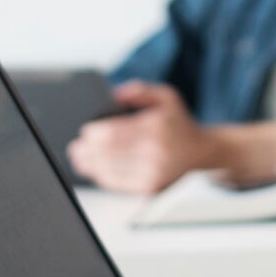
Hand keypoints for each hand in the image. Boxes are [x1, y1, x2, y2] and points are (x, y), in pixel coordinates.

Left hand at [67, 82, 209, 193]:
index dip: (94, 134)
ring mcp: (153, 172)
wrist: (200, 151)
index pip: (114, 132)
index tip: (84, 131)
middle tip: (75, 147)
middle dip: (86, 150)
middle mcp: (155, 151)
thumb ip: (140, 90)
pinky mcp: (150, 187)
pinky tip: (95, 170)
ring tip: (79, 159)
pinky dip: (102, 177)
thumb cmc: (179, 122)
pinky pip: (118, 184)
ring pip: (110, 170)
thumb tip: (114, 94)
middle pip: (108, 153)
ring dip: (89, 165)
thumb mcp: (166, 95)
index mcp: (156, 126)